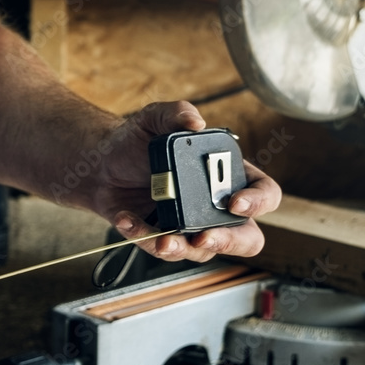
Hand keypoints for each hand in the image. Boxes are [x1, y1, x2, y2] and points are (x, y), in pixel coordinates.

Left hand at [90, 100, 281, 263]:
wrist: (100, 162)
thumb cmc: (136, 140)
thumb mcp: (154, 118)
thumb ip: (176, 112)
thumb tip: (195, 121)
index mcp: (226, 175)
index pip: (264, 193)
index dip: (258, 202)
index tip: (235, 203)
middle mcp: (215, 206)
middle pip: (247, 237)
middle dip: (230, 242)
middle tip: (205, 238)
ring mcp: (191, 226)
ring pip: (203, 252)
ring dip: (183, 249)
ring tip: (162, 239)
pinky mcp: (163, 238)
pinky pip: (161, 249)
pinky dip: (144, 237)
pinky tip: (127, 220)